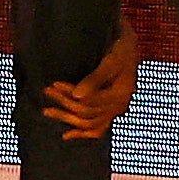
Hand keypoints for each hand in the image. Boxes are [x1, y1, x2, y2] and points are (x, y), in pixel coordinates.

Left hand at [41, 28, 144, 142]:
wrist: (131, 44)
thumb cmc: (122, 47)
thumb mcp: (111, 60)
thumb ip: (95, 79)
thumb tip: (77, 96)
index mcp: (121, 95)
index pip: (90, 101)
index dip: (70, 93)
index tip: (54, 84)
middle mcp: (119, 106)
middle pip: (87, 111)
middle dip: (64, 102)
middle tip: (47, 91)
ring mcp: (115, 111)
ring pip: (89, 122)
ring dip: (67, 117)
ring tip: (47, 111)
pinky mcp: (111, 111)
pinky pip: (97, 129)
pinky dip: (82, 133)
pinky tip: (67, 135)